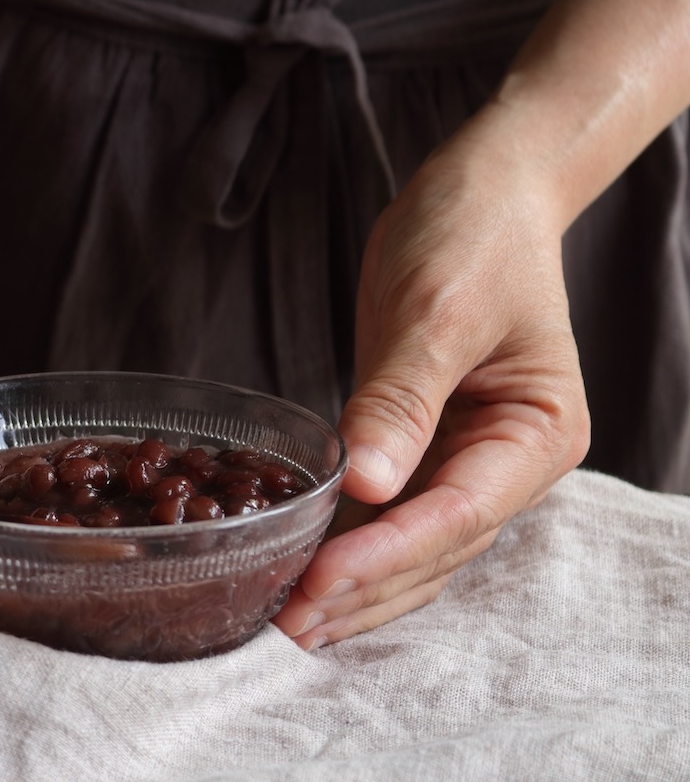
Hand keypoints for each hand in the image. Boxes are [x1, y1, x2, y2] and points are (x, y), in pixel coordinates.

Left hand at [272, 129, 590, 648]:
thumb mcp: (438, 310)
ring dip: (352, 587)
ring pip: (410, 547)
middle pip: (433, 549)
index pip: (456, 514)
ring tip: (286, 622)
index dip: (384, 553)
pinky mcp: (423, 449)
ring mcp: (466, 461)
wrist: (479, 196)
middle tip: (285, 626)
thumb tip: (366, 485)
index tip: (317, 582)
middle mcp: (508, 463)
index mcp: (536, 433)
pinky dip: (347, 546)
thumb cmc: (473, 237)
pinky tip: (302, 573)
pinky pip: (387, 514)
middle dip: (361, 590)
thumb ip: (401, 400)